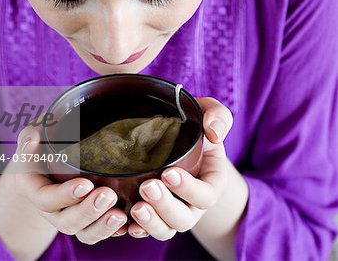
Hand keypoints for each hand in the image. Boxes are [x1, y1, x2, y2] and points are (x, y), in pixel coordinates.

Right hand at [0, 122, 127, 259]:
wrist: (48, 168)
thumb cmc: (42, 148)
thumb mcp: (32, 137)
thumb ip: (29, 136)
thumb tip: (33, 139)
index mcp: (36, 191)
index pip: (46, 199)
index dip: (65, 195)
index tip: (86, 184)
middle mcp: (53, 211)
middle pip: (68, 222)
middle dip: (88, 211)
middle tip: (108, 195)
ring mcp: (71, 218)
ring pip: (85, 233)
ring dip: (103, 226)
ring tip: (120, 215)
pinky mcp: (89, 222)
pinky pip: (99, 233)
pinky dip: (114, 231)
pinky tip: (129, 225)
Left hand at [127, 97, 232, 239]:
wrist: (172, 135)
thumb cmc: (191, 125)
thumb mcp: (207, 113)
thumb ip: (218, 116)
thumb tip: (214, 133)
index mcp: (210, 182)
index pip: (205, 195)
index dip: (188, 189)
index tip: (168, 173)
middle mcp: (192, 202)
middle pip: (184, 218)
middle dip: (166, 206)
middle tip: (147, 187)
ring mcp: (171, 210)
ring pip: (166, 229)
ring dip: (151, 223)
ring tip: (136, 209)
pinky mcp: (152, 212)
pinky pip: (147, 230)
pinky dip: (137, 230)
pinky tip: (125, 224)